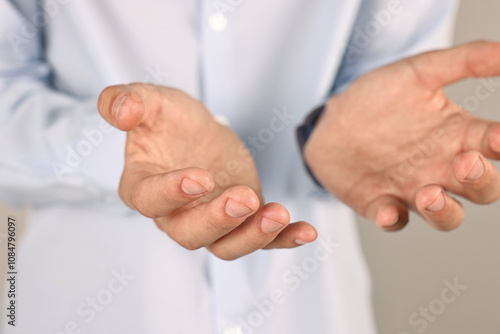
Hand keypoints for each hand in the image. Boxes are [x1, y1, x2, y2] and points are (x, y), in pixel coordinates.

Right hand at [98, 84, 316, 259]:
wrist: (199, 134)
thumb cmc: (171, 121)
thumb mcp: (151, 101)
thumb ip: (128, 101)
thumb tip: (120, 109)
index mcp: (144, 186)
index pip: (149, 200)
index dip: (171, 194)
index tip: (199, 178)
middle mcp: (174, 213)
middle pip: (189, 234)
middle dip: (217, 220)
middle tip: (244, 197)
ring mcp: (209, 221)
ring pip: (225, 245)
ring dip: (252, 235)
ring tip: (278, 213)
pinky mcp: (240, 221)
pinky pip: (260, 239)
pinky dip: (282, 239)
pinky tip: (306, 231)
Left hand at [305, 41, 499, 230]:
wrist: (330, 120)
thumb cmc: (377, 97)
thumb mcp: (419, 73)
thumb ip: (465, 61)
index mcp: (458, 135)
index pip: (495, 146)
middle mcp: (442, 168)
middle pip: (482, 189)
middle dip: (481, 182)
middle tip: (465, 163)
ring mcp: (413, 189)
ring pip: (446, 216)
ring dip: (445, 211)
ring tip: (428, 193)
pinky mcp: (382, 204)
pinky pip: (395, 221)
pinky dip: (393, 220)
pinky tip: (387, 210)